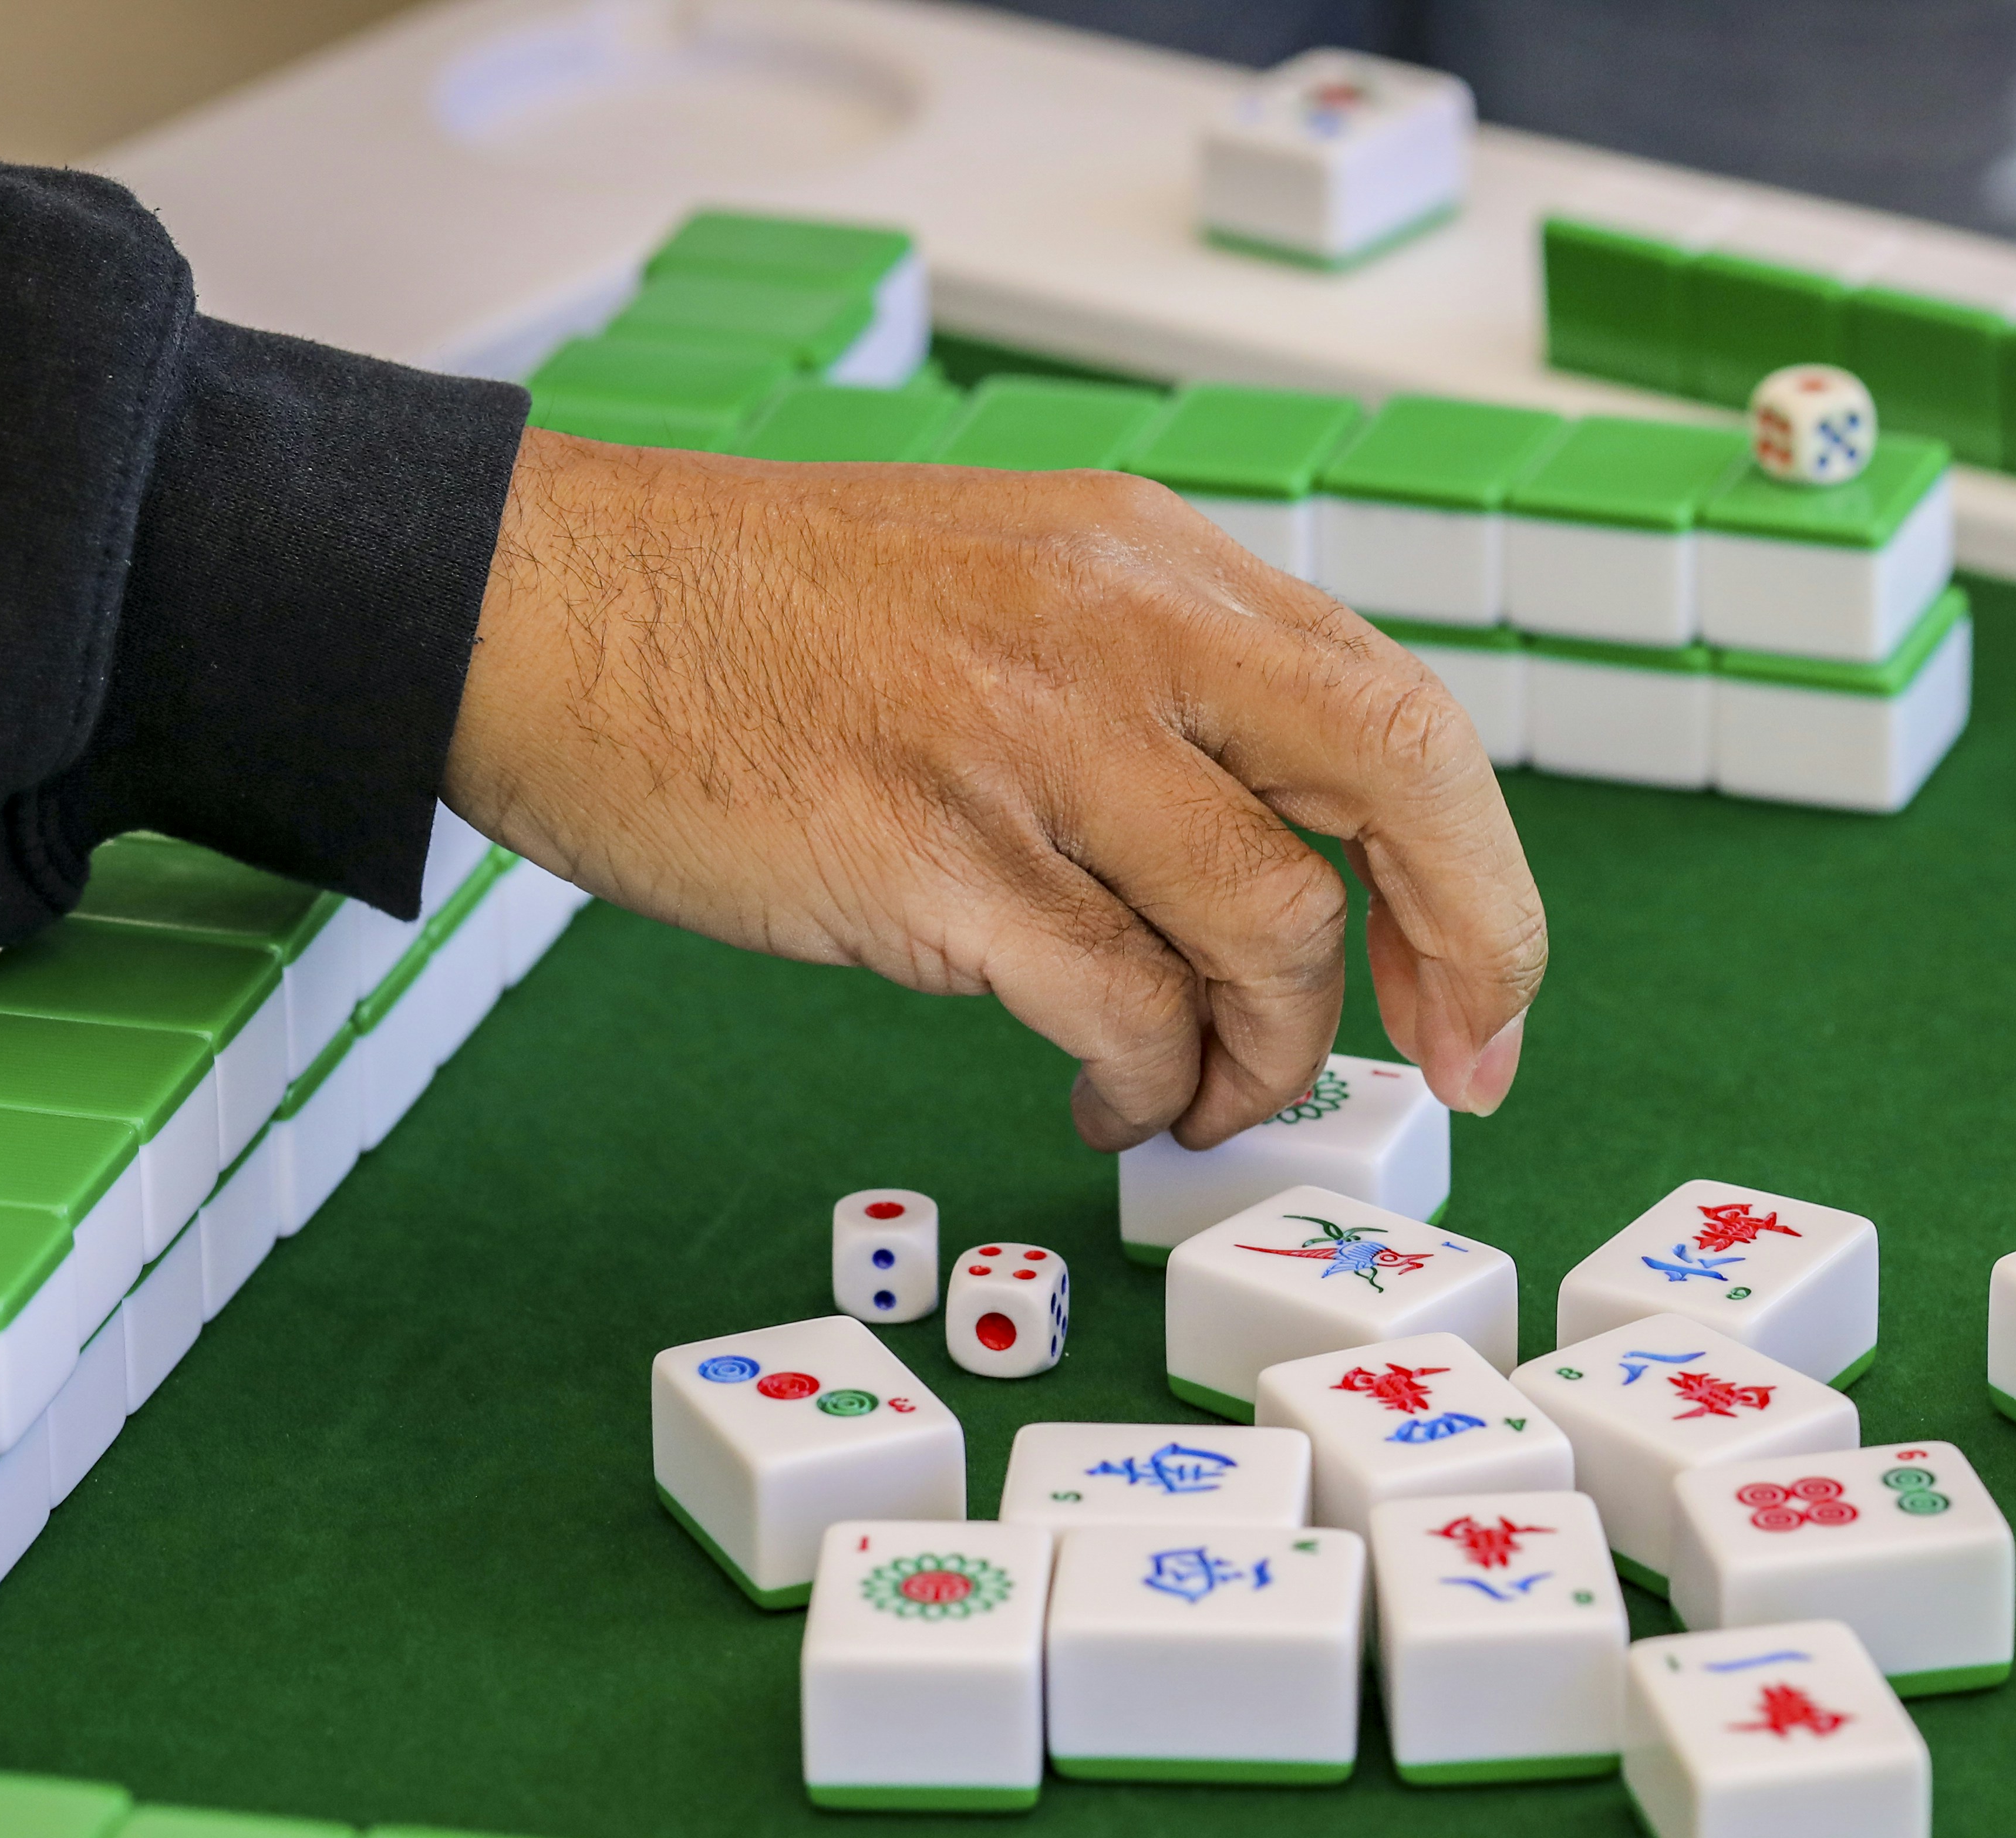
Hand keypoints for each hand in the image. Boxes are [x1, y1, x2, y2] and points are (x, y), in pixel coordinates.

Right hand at [442, 426, 1542, 1149]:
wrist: (539, 607)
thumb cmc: (763, 622)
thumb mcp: (1010, 586)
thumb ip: (1160, 694)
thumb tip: (1293, 863)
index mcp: (1152, 562)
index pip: (1397, 709)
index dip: (1474, 870)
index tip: (1477, 994)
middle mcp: (1119, 628)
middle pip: (1396, 778)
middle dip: (1466, 944)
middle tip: (1452, 1067)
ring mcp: (1029, 741)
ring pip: (1264, 926)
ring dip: (1263, 1051)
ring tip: (1196, 1095)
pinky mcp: (933, 858)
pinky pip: (1121, 1006)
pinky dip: (1146, 1078)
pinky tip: (1107, 1097)